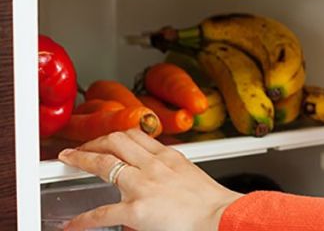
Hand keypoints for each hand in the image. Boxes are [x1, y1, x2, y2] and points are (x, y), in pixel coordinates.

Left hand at [58, 129, 241, 230]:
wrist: (220, 216)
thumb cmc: (213, 203)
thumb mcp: (193, 176)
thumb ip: (173, 173)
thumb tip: (164, 181)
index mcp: (170, 157)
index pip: (137, 135)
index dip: (116, 135)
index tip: (107, 139)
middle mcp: (154, 165)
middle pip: (116, 140)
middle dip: (95, 142)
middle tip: (82, 148)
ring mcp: (143, 185)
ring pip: (104, 163)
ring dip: (82, 159)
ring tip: (70, 160)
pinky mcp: (136, 210)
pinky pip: (102, 213)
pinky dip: (84, 220)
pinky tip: (74, 224)